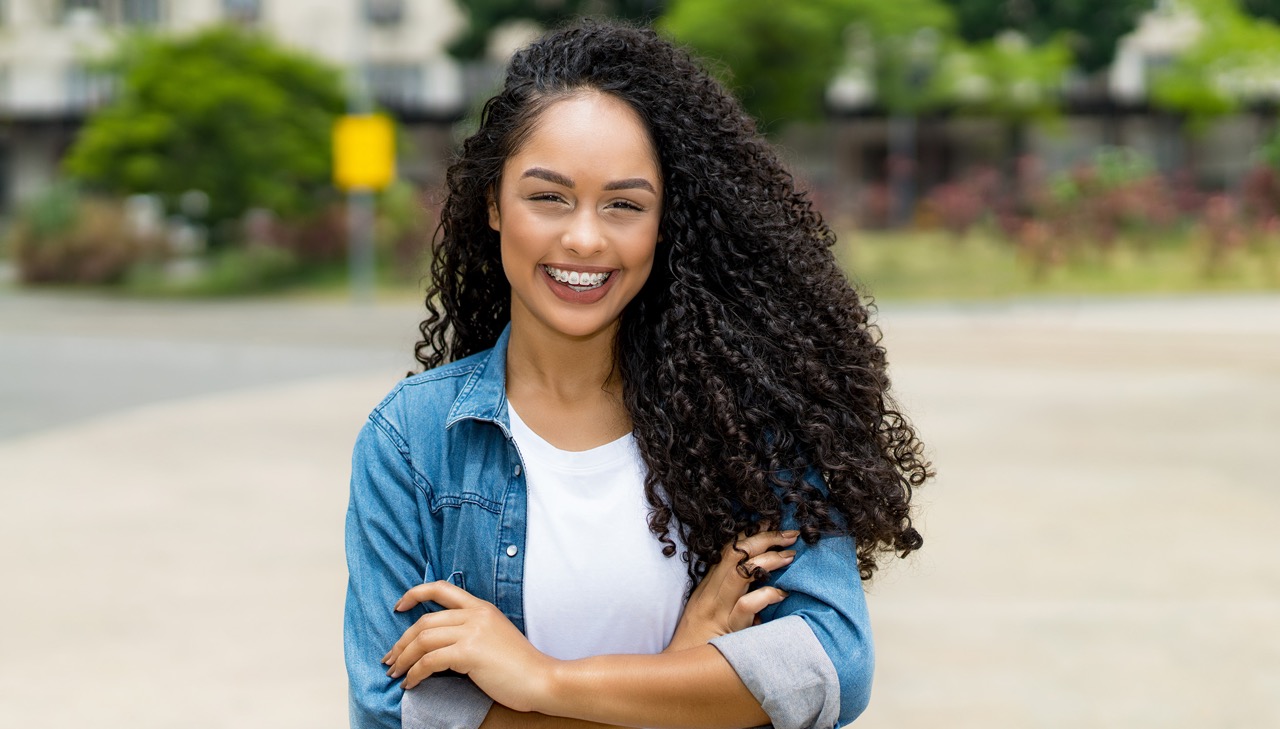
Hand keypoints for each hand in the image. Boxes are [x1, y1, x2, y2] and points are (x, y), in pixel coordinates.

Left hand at [383, 581, 555, 712]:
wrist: (542, 679)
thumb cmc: (521, 666)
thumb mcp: (495, 636)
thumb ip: (471, 630)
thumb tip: (439, 643)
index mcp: (481, 607)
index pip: (442, 588)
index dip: (415, 593)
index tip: (399, 606)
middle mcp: (475, 614)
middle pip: (425, 621)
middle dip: (401, 641)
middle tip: (390, 658)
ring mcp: (473, 632)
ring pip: (423, 640)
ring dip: (403, 658)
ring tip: (396, 673)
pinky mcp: (469, 652)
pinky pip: (430, 661)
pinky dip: (415, 673)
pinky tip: (411, 684)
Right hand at [664, 529, 797, 652]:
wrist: (676, 672)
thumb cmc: (697, 645)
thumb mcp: (709, 615)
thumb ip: (729, 598)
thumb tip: (759, 585)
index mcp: (707, 587)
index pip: (728, 550)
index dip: (750, 534)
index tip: (772, 523)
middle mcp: (710, 593)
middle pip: (735, 554)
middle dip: (763, 538)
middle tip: (790, 534)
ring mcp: (717, 610)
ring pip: (740, 572)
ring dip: (768, 560)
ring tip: (790, 555)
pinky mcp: (725, 628)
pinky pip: (746, 606)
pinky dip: (766, 595)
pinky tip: (781, 593)